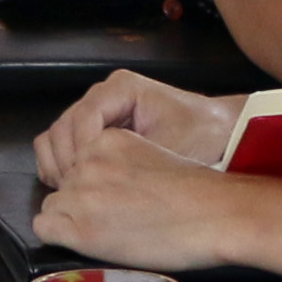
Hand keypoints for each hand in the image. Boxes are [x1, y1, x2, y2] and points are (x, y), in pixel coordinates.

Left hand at [29, 133, 258, 270]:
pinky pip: (44, 228)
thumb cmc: (196, 194)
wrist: (214, 214)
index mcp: (105, 140)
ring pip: (53, 206)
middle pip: (63, 186)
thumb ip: (119, 164)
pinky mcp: (82, 228)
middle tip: (113, 219)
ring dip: (72, 220)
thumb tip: (103, 185)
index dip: (89, 186)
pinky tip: (88, 241)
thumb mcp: (151, 157)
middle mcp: (88, 162)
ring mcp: (82, 194)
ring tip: (108, 232)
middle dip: (80, 203)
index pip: (75, 162)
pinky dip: (59, 236)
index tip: (109, 200)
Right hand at [33, 68, 237, 186]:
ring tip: (70, 192)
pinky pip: (67, 144)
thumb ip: (138, 160)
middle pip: (64, 126)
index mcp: (122, 88)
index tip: (84, 179)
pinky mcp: (97, 130)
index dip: (80, 150)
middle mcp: (105, 95)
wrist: (223, 132)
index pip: (85, 116)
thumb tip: (102, 179)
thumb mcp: (174, 146)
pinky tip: (70, 186)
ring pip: (58, 135)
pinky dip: (62, 164)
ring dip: (59, 164)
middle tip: (73, 192)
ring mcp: (99, 111)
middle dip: (66, 161)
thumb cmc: (203, 135)